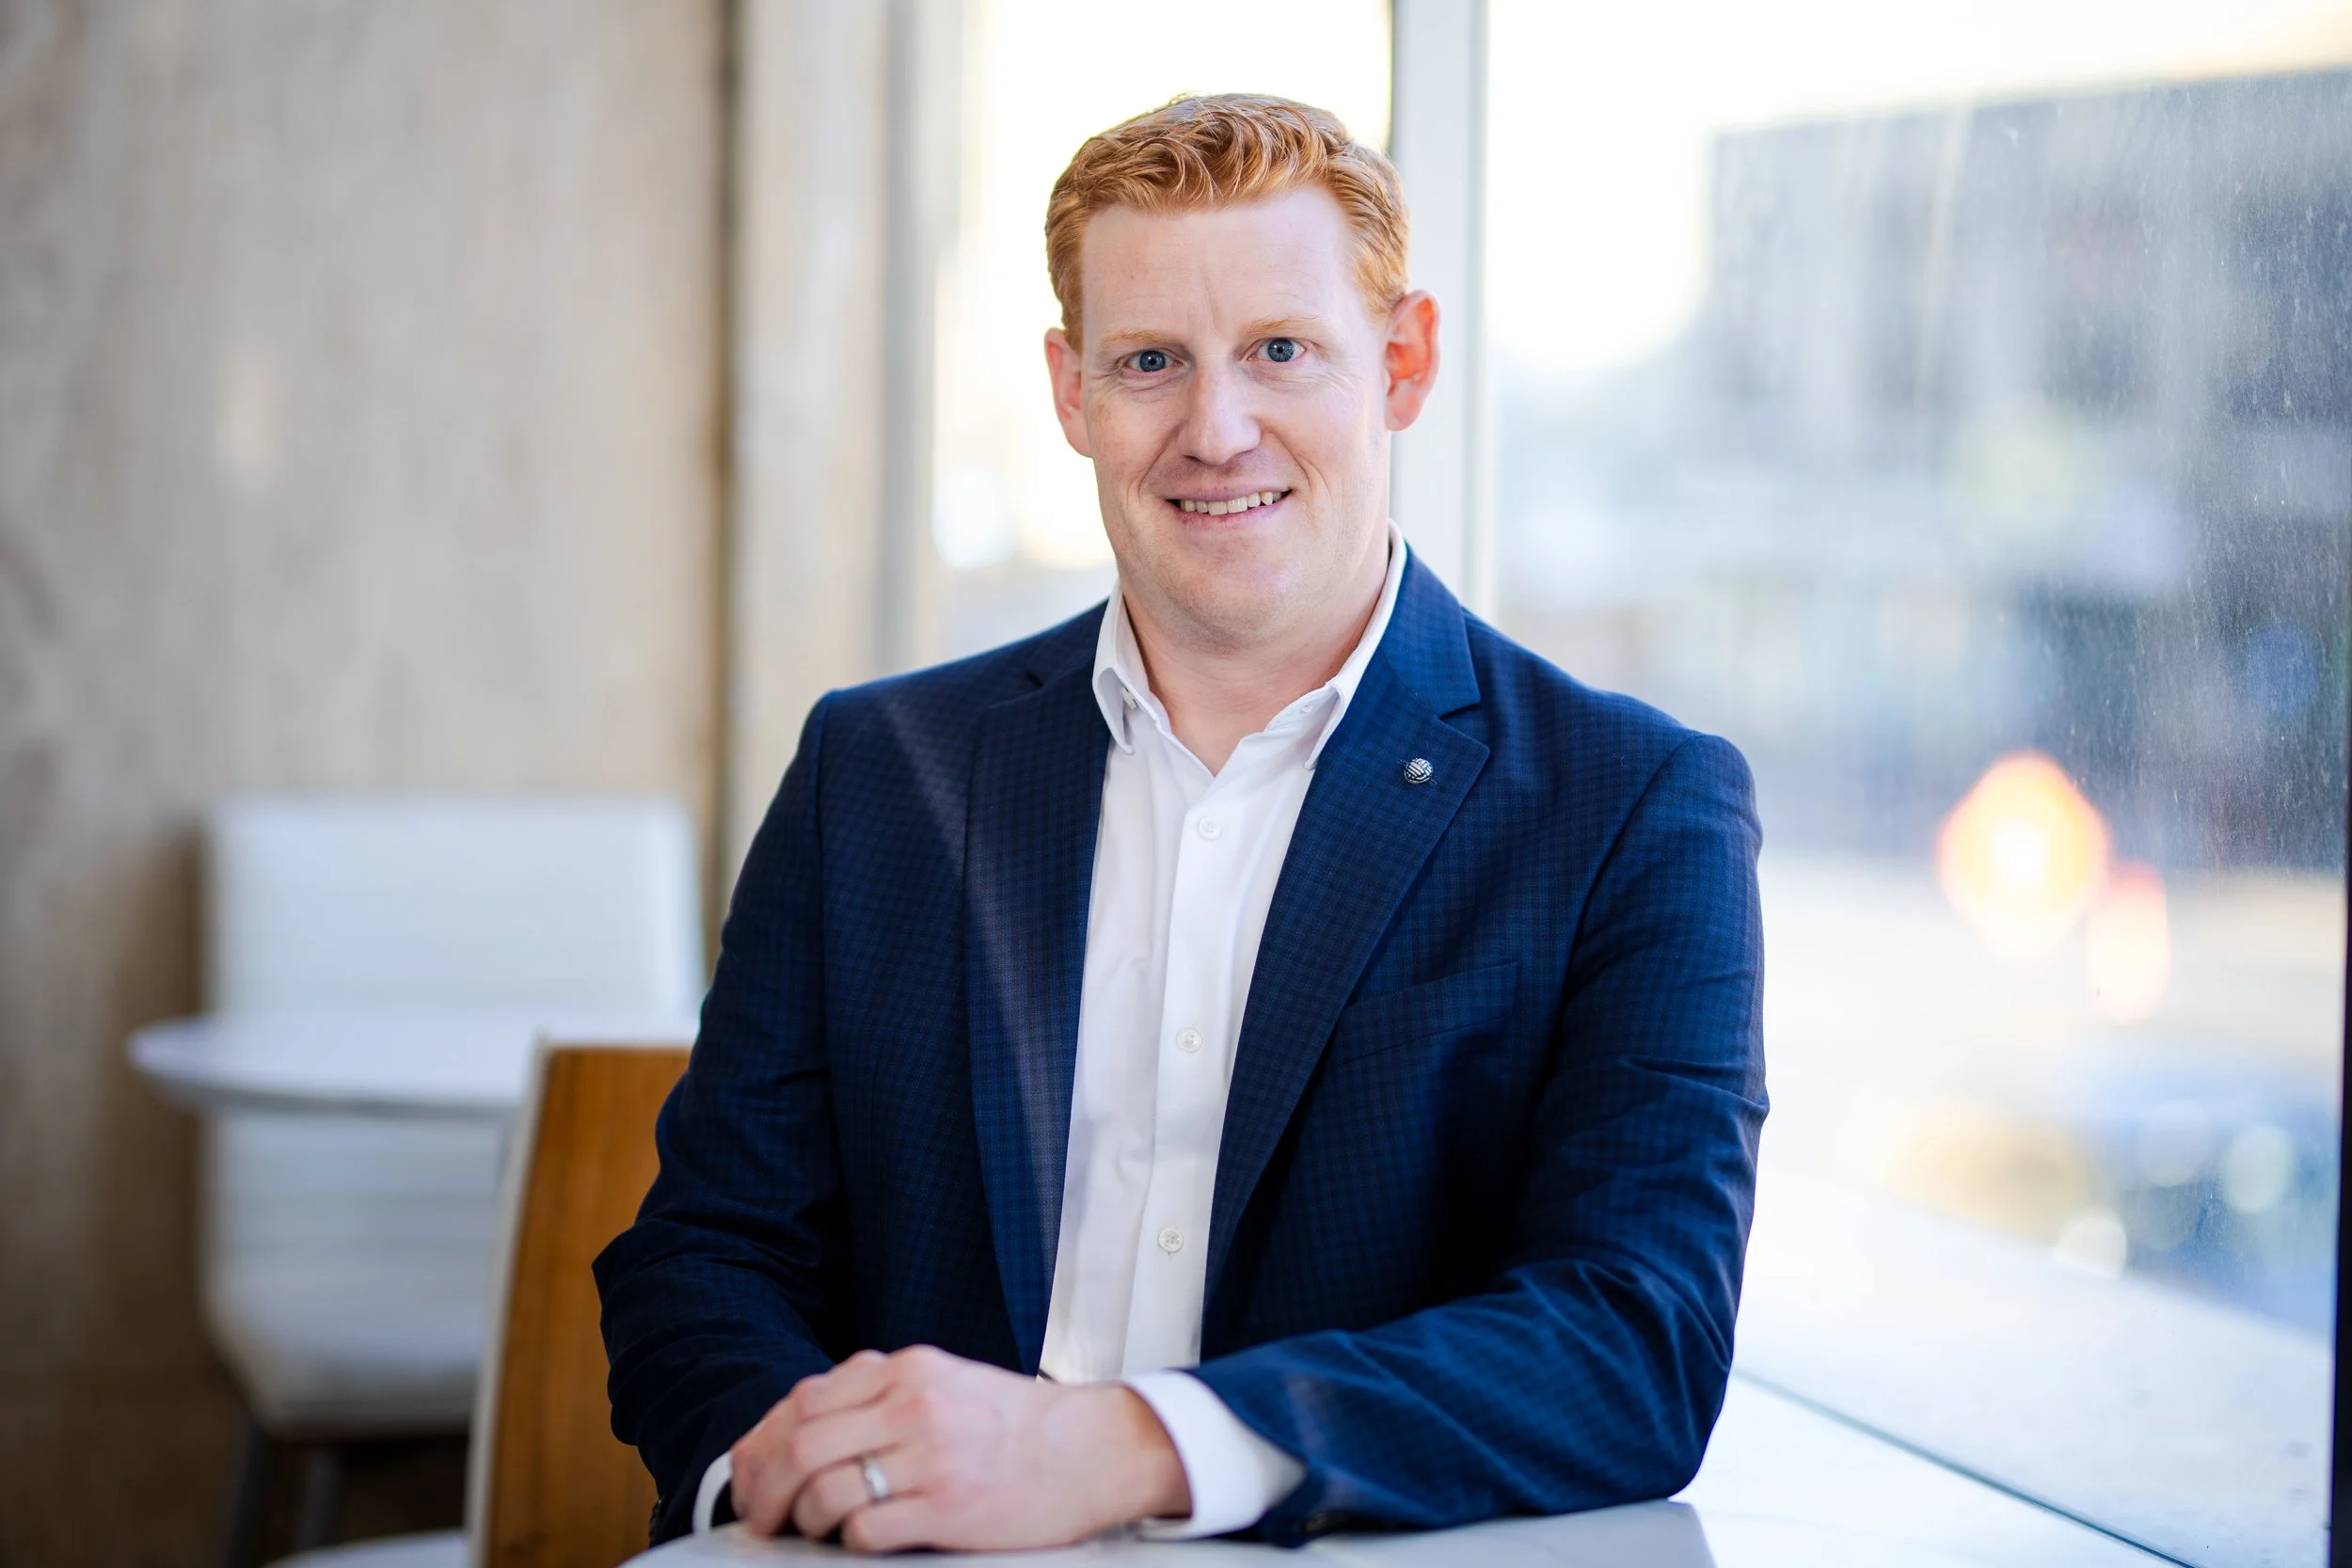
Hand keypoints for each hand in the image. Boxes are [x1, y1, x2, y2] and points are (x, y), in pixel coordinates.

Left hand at [727, 1345, 1191, 1552]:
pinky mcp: (949, 1508)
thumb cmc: (1016, 1423)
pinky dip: (848, 1540)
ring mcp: (932, 1457)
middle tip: (761, 1515)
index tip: (751, 1471)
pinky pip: (867, 1530)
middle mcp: (915, 1405)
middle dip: (766, 1487)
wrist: (1093, 1450)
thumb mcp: (945, 1382)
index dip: (765, 1442)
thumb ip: (880, 1395)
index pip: (805, 1400)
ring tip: (810, 1529)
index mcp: (908, 1369)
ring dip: (805, 1518)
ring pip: (826, 1489)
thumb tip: (803, 1425)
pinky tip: (858, 1539)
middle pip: (803, 1445)